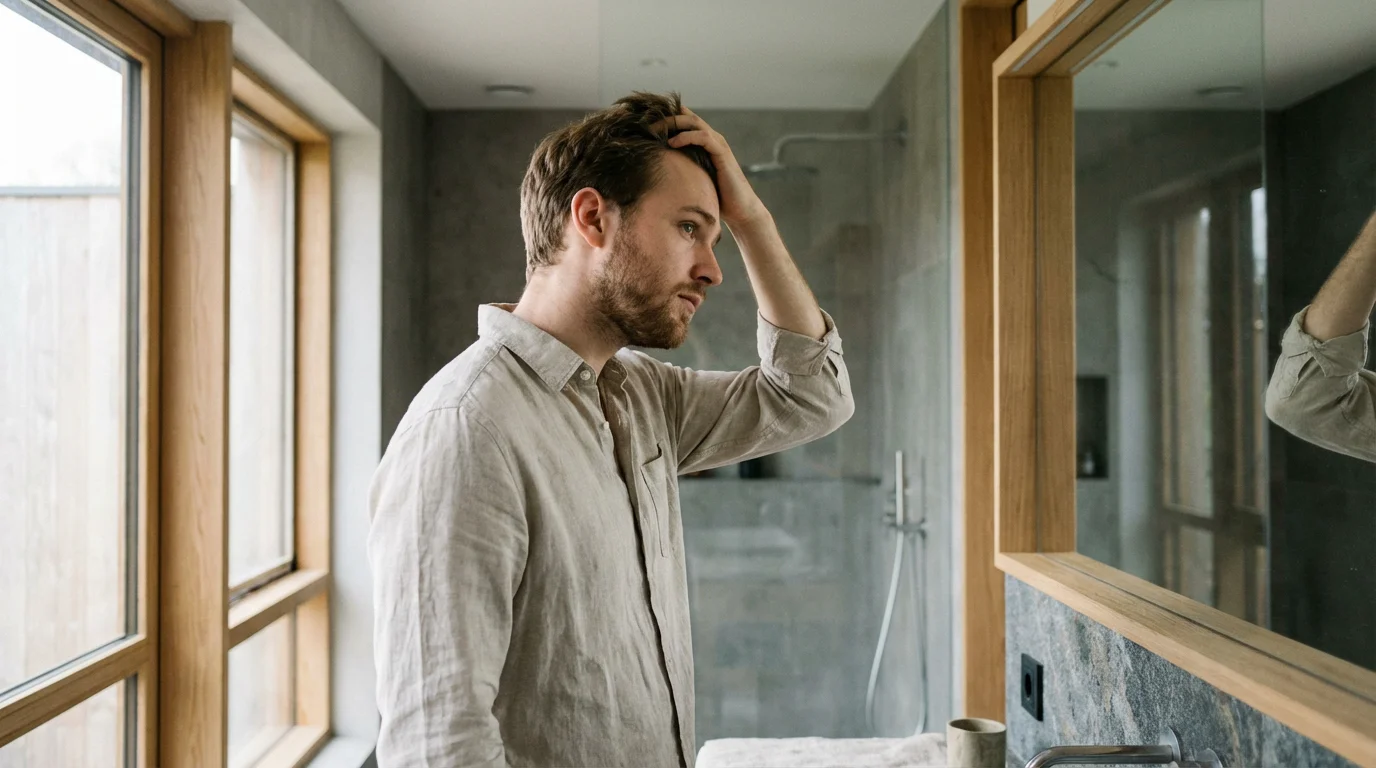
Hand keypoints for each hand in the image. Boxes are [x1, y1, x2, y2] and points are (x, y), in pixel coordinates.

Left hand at [653, 107, 767, 227]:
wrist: (739, 210)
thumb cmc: (715, 198)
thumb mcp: (691, 180)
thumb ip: (679, 171)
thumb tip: (653, 174)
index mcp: (703, 142)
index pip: (683, 122)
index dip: (665, 119)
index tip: (643, 124)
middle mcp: (711, 139)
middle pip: (685, 117)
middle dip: (664, 118)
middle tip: (643, 124)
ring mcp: (717, 144)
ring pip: (693, 121)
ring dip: (672, 123)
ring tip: (653, 130)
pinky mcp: (722, 153)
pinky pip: (703, 137)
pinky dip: (687, 136)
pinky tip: (672, 143)